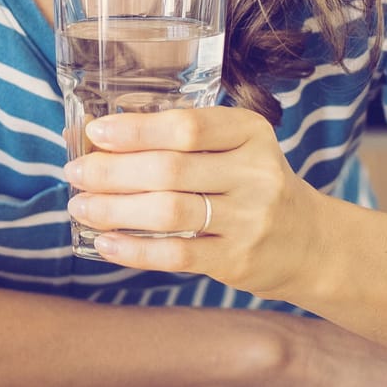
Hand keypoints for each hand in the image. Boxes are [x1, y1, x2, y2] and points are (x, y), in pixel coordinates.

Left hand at [64, 106, 325, 300]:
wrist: (309, 242)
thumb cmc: (255, 186)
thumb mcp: (238, 149)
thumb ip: (186, 141)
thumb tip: (105, 140)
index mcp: (251, 133)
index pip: (188, 126)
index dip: (137, 130)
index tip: (96, 132)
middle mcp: (256, 173)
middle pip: (170, 169)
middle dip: (112, 171)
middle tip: (76, 173)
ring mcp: (250, 220)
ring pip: (169, 212)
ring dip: (115, 210)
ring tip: (81, 207)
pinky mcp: (238, 260)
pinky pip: (176, 256)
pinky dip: (134, 250)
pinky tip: (105, 243)